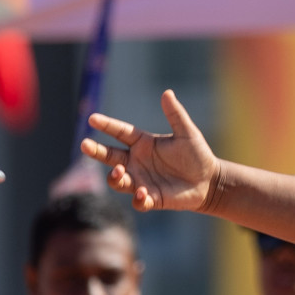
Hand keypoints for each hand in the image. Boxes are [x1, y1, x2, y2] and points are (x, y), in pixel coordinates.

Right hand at [81, 90, 219, 212]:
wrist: (209, 181)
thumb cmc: (197, 155)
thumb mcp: (187, 133)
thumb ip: (175, 115)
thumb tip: (167, 93)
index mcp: (143, 143)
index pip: (120, 132)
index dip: (106, 125)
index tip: (92, 119)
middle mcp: (137, 162)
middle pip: (109, 156)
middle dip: (95, 151)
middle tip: (84, 145)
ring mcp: (142, 181)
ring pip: (118, 181)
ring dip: (115, 177)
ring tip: (118, 171)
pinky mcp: (152, 198)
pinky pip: (138, 201)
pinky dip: (138, 199)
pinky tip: (143, 193)